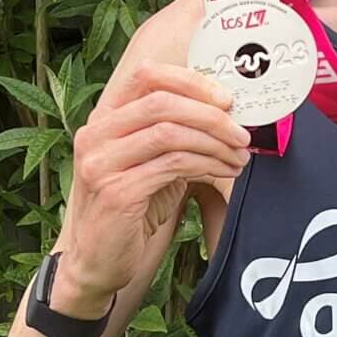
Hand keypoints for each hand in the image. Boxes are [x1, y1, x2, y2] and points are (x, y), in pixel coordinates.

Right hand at [60, 63, 251, 308]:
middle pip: (162, 102)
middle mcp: (95, 134)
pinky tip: (222, 172)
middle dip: (211, 115)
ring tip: (238, 157)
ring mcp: (101, 163)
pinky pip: (171, 165)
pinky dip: (205, 164)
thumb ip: (176, 132)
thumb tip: (226, 112)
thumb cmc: (132, 208)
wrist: (99, 261)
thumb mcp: (153, 161)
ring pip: (169, 132)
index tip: (226, 99)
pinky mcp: (116, 192)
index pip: (147, 75)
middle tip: (242, 133)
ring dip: (214, 143)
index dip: (191, 81)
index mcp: (104, 118)